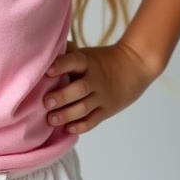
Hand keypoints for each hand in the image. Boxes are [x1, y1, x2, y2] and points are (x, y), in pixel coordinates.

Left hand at [43, 40, 157, 133]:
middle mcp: (95, 79)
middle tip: (46, 102)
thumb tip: (45, 50)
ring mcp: (102, 96)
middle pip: (79, 89)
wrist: (134, 66)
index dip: (61, 65)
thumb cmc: (102, 60)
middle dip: (62, 97)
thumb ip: (68, 54)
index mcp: (88, 62)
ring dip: (67, 114)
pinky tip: (68, 129)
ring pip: (84, 108)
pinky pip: (93, 121)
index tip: (47, 70)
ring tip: (51, 119)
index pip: (74, 61)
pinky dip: (80, 126)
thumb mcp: (87, 54)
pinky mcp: (107, 110)